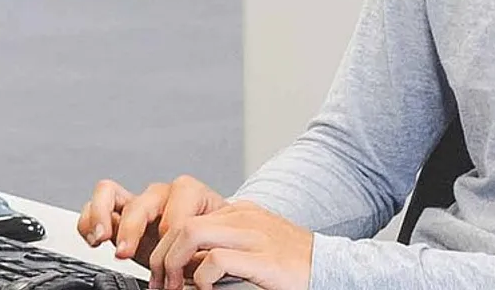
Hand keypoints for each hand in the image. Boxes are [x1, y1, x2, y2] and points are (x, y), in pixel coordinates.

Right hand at [79, 175, 226, 270]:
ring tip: (101, 239)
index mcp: (191, 195)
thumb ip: (202, 255)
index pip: (174, 209)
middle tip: (125, 253)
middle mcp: (161, 195)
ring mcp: (137, 201)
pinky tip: (95, 240)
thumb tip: (196, 270)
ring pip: (108, 192)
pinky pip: (94, 206)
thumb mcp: (214, 249)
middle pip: (139, 201)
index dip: (171, 238)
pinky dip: (89, 222)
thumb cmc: (211, 244)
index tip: (169, 265)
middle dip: (130, 229)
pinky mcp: (118, 213)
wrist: (206, 244)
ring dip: (101, 216)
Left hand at [164, 201, 311, 289]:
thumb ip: (222, 249)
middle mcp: (244, 217)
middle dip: (161, 255)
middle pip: (181, 223)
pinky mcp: (265, 258)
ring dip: (172, 263)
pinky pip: (216, 260)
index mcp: (239, 213)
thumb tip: (184, 270)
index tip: (158, 273)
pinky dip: (201, 279)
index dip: (164, 245)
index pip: (186, 217)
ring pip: (191, 232)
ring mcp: (255, 235)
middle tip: (159, 283)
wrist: (336, 270)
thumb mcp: (252, 249)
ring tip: (174, 287)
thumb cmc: (292, 267)